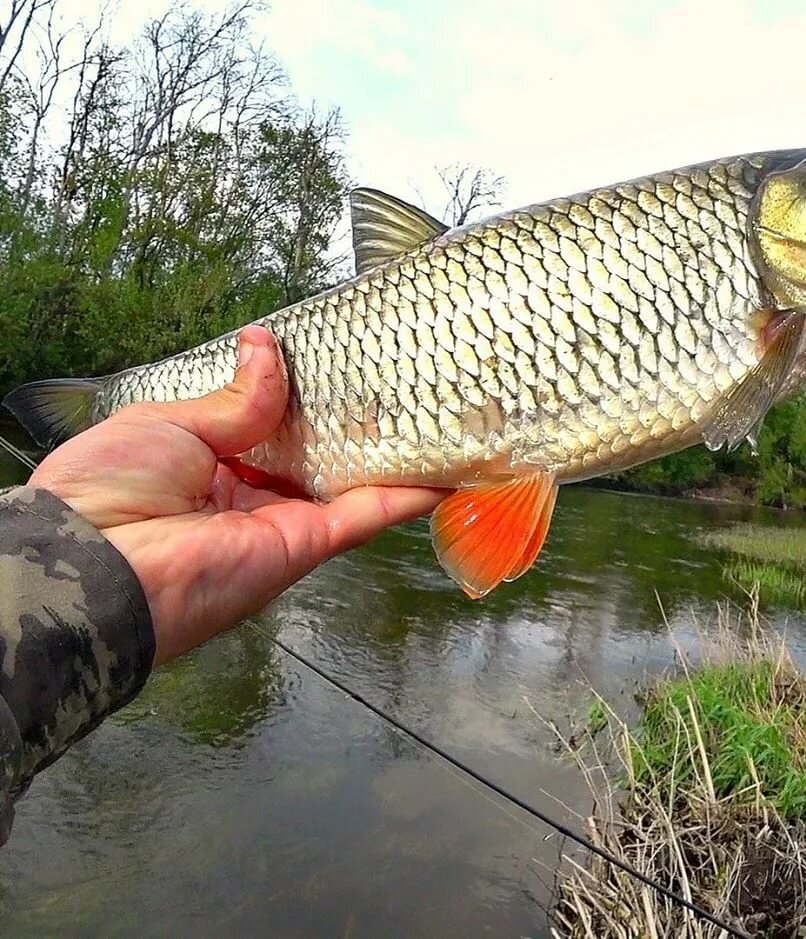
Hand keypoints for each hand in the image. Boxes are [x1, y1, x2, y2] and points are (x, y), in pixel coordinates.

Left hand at [28, 325, 444, 664]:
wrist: (97, 565)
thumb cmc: (110, 486)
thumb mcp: (168, 422)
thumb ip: (234, 399)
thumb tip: (266, 346)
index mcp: (209, 468)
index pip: (271, 431)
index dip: (304, 401)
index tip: (338, 367)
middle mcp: (252, 499)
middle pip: (317, 459)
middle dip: (355, 426)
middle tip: (398, 383)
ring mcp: (284, 523)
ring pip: (351, 485)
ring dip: (392, 456)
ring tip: (436, 415)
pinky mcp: (306, 543)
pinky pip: (364, 514)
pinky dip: (406, 493)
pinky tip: (442, 466)